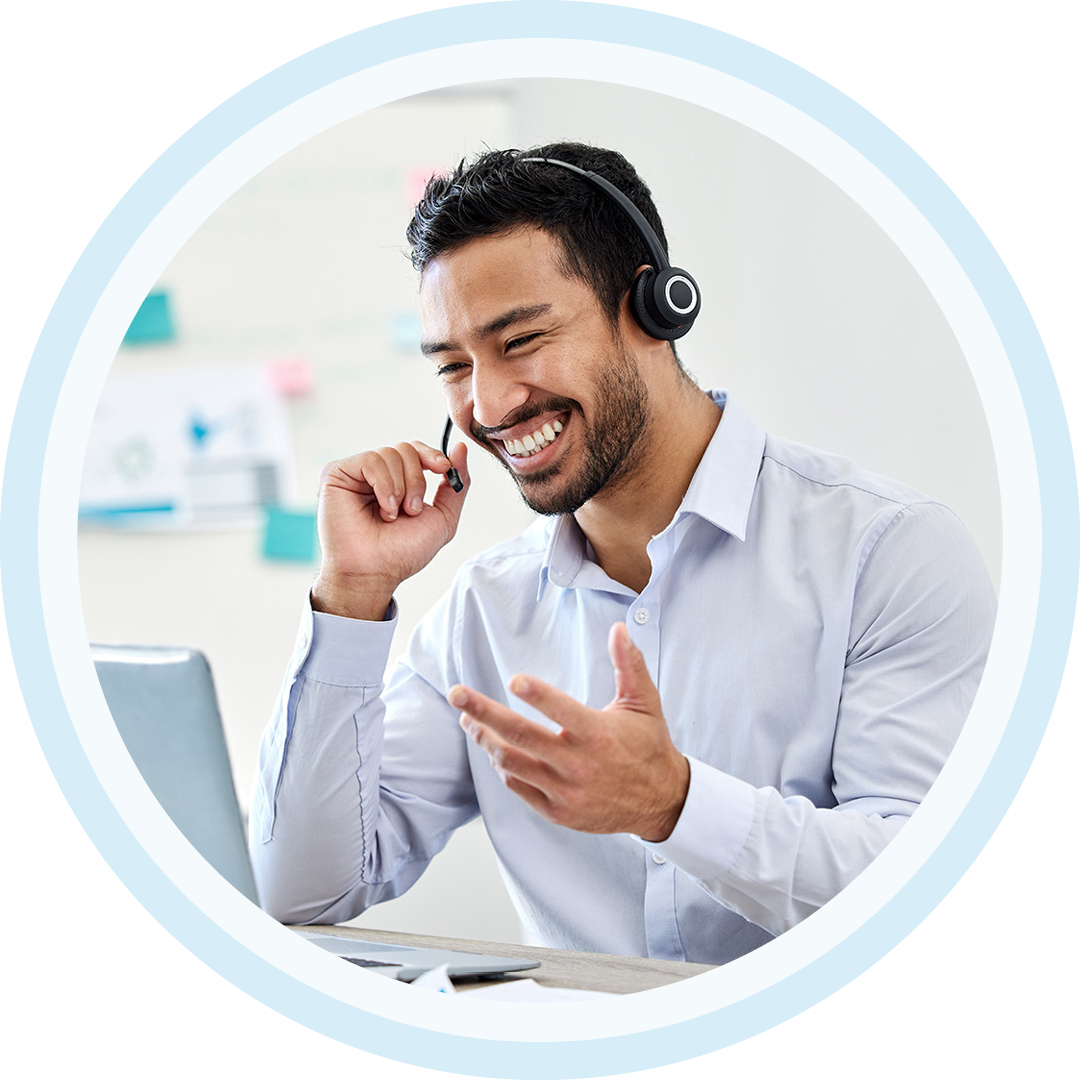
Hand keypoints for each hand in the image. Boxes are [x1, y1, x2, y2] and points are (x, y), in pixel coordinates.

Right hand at [312, 440, 468, 619]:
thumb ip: (457, 484)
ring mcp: (356, 473)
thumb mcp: (443, 518)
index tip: (443, 469)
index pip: (417, 450)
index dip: (432, 455)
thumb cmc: (402, 552)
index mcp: (399, 481)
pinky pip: (371, 459)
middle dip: (417, 480)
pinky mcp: (337, 473)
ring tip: (392, 515)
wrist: (375, 572)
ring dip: (400, 487)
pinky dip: (384, 484)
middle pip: (406, 449)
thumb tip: (461, 448)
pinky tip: (384, 508)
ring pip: (390, 453)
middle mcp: (377, 475)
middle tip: (412, 510)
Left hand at [449, 623, 689, 840]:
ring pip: (511, 763)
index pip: (562, 712)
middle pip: (520, 736)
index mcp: (599, 735)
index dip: (538, 696)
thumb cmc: (649, 745)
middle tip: (457, 694)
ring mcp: (565, 791)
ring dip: (484, 739)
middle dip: (482, 712)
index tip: (513, 680)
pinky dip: (502, 766)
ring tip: (467, 719)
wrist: (661, 802)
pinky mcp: (558, 811)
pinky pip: (518, 786)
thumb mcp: (644, 702)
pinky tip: (492, 747)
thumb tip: (619, 628)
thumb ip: (629, 664)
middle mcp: (579, 765)